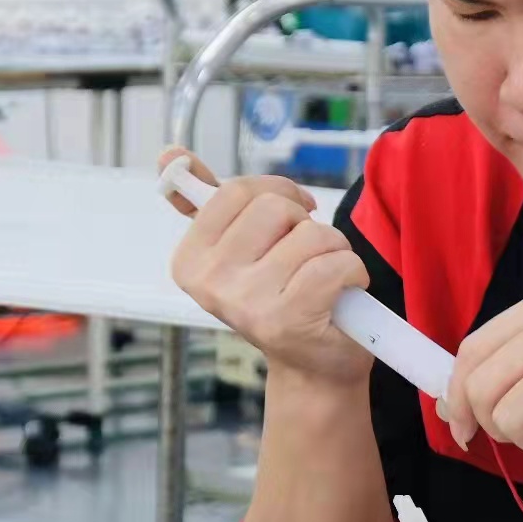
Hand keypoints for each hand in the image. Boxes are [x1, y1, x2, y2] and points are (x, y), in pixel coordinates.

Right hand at [159, 147, 370, 384]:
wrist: (311, 366)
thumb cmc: (280, 298)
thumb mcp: (238, 248)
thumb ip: (206, 200)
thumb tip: (170, 154)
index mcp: (190, 261)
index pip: (236, 191)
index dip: (276, 193)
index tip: (290, 214)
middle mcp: (211, 283)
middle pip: (274, 207)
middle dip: (305, 223)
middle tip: (305, 255)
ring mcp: (247, 303)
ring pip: (312, 233)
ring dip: (333, 250)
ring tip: (323, 279)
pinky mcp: (289, 319)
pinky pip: (337, 262)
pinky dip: (352, 272)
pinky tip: (340, 294)